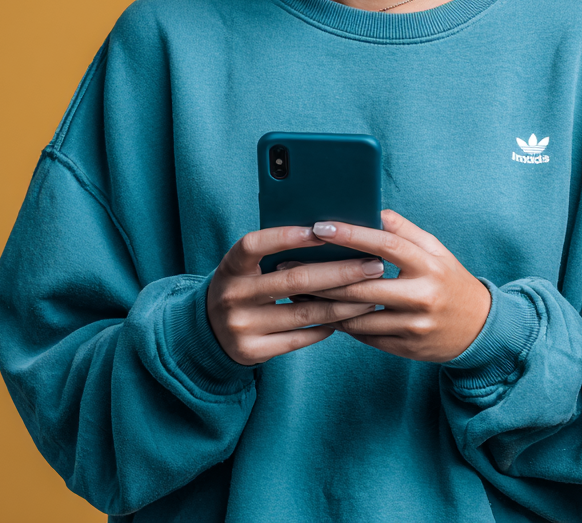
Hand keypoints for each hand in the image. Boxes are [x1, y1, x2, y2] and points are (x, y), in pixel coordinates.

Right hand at [206, 225, 383, 365]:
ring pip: (303, 313)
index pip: (255, 244)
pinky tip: (347, 318)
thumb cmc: (243, 285)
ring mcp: (241, 326)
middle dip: (340, 272)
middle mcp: (233, 295)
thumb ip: (274, 252)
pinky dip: (325, 327)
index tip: (323, 230)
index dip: (286, 236)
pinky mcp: (251, 351)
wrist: (208, 331)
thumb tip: (329, 232)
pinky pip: (298, 339)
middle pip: (293, 280)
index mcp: (231, 266)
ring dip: (343, 304)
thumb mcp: (246, 266)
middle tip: (374, 265)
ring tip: (372, 295)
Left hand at [308, 209, 491, 361]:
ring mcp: (414, 325)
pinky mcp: (406, 348)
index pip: (385, 244)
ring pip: (358, 315)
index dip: (351, 235)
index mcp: (428, 264)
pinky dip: (340, 324)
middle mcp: (422, 295)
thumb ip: (403, 230)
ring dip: (323, 304)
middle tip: (291, 265)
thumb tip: (371, 210)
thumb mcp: (435, 250)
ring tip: (296, 291)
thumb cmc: (449, 280)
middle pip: (362, 285)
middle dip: (322, 276)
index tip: (320, 227)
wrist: (478, 328)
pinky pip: (365, 336)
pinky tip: (319, 313)